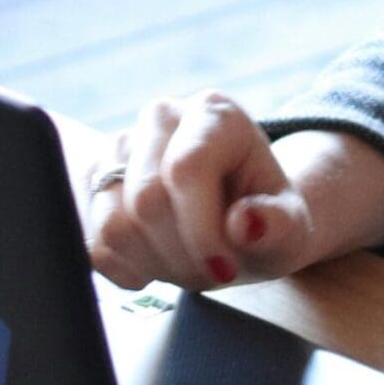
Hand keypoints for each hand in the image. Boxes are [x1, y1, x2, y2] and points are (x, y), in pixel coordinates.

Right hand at [84, 94, 369, 291]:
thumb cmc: (266, 221)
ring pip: (113, 224)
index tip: (224, 270)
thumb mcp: (290, 229)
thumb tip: (246, 224)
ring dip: (154, 264)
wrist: (238, 220)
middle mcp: (162, 117)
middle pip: (146, 202)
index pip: (187, 170)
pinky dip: (126, 268)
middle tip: (213, 269)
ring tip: (189, 262)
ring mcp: (121, 145)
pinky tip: (159, 260)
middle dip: (182, 254)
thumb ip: (279, 226)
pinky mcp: (94, 180)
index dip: (200, 230)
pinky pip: (93, 242)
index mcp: (216, 114)